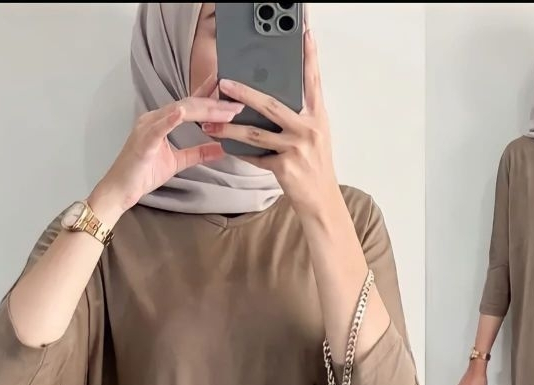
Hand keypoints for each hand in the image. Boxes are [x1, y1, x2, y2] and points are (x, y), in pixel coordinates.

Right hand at [91, 74, 242, 217]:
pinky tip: (183, 113)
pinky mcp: (143, 141)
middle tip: (237, 104)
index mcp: (162, 121)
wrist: (121, 189)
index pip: (191, 106)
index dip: (212, 101)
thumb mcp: (178, 162)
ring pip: (179, 111)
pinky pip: (158, 127)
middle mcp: (154, 118)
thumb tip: (220, 148)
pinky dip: (170, 119)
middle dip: (215, 104)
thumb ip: (198, 153)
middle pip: (189, 105)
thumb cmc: (144, 174)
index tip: (234, 101)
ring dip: (203, 110)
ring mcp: (148, 127)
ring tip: (223, 110)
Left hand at [201, 27, 337, 216]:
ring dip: (231, 127)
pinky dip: (241, 152)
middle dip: (245, 94)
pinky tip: (226, 147)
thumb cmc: (316, 168)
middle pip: (272, 105)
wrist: (321, 201)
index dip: (310, 58)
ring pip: (256, 133)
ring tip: (212, 122)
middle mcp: (308, 130)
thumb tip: (274, 103)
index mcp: (318, 118)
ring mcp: (297, 149)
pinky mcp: (285, 167)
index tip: (306, 35)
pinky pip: (256, 156)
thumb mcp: (316, 138)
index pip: (313, 83)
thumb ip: (300, 118)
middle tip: (225, 83)